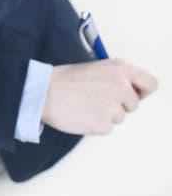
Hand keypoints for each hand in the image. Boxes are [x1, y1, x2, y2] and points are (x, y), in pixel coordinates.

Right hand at [42, 58, 158, 135]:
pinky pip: (108, 127)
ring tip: (86, 104)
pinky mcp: (104, 125)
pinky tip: (82, 113)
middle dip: (119, 104)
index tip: (131, 94)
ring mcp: (113, 107)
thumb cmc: (67, 79)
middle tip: (97, 98)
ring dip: (106, 114)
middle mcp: (121, 86)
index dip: (141, 91)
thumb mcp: (98, 67)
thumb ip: (120, 78)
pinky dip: (96, 124)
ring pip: (120, 117)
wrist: (44, 92)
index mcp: (121, 68)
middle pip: (134, 104)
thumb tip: (133, 93)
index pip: (150, 84)